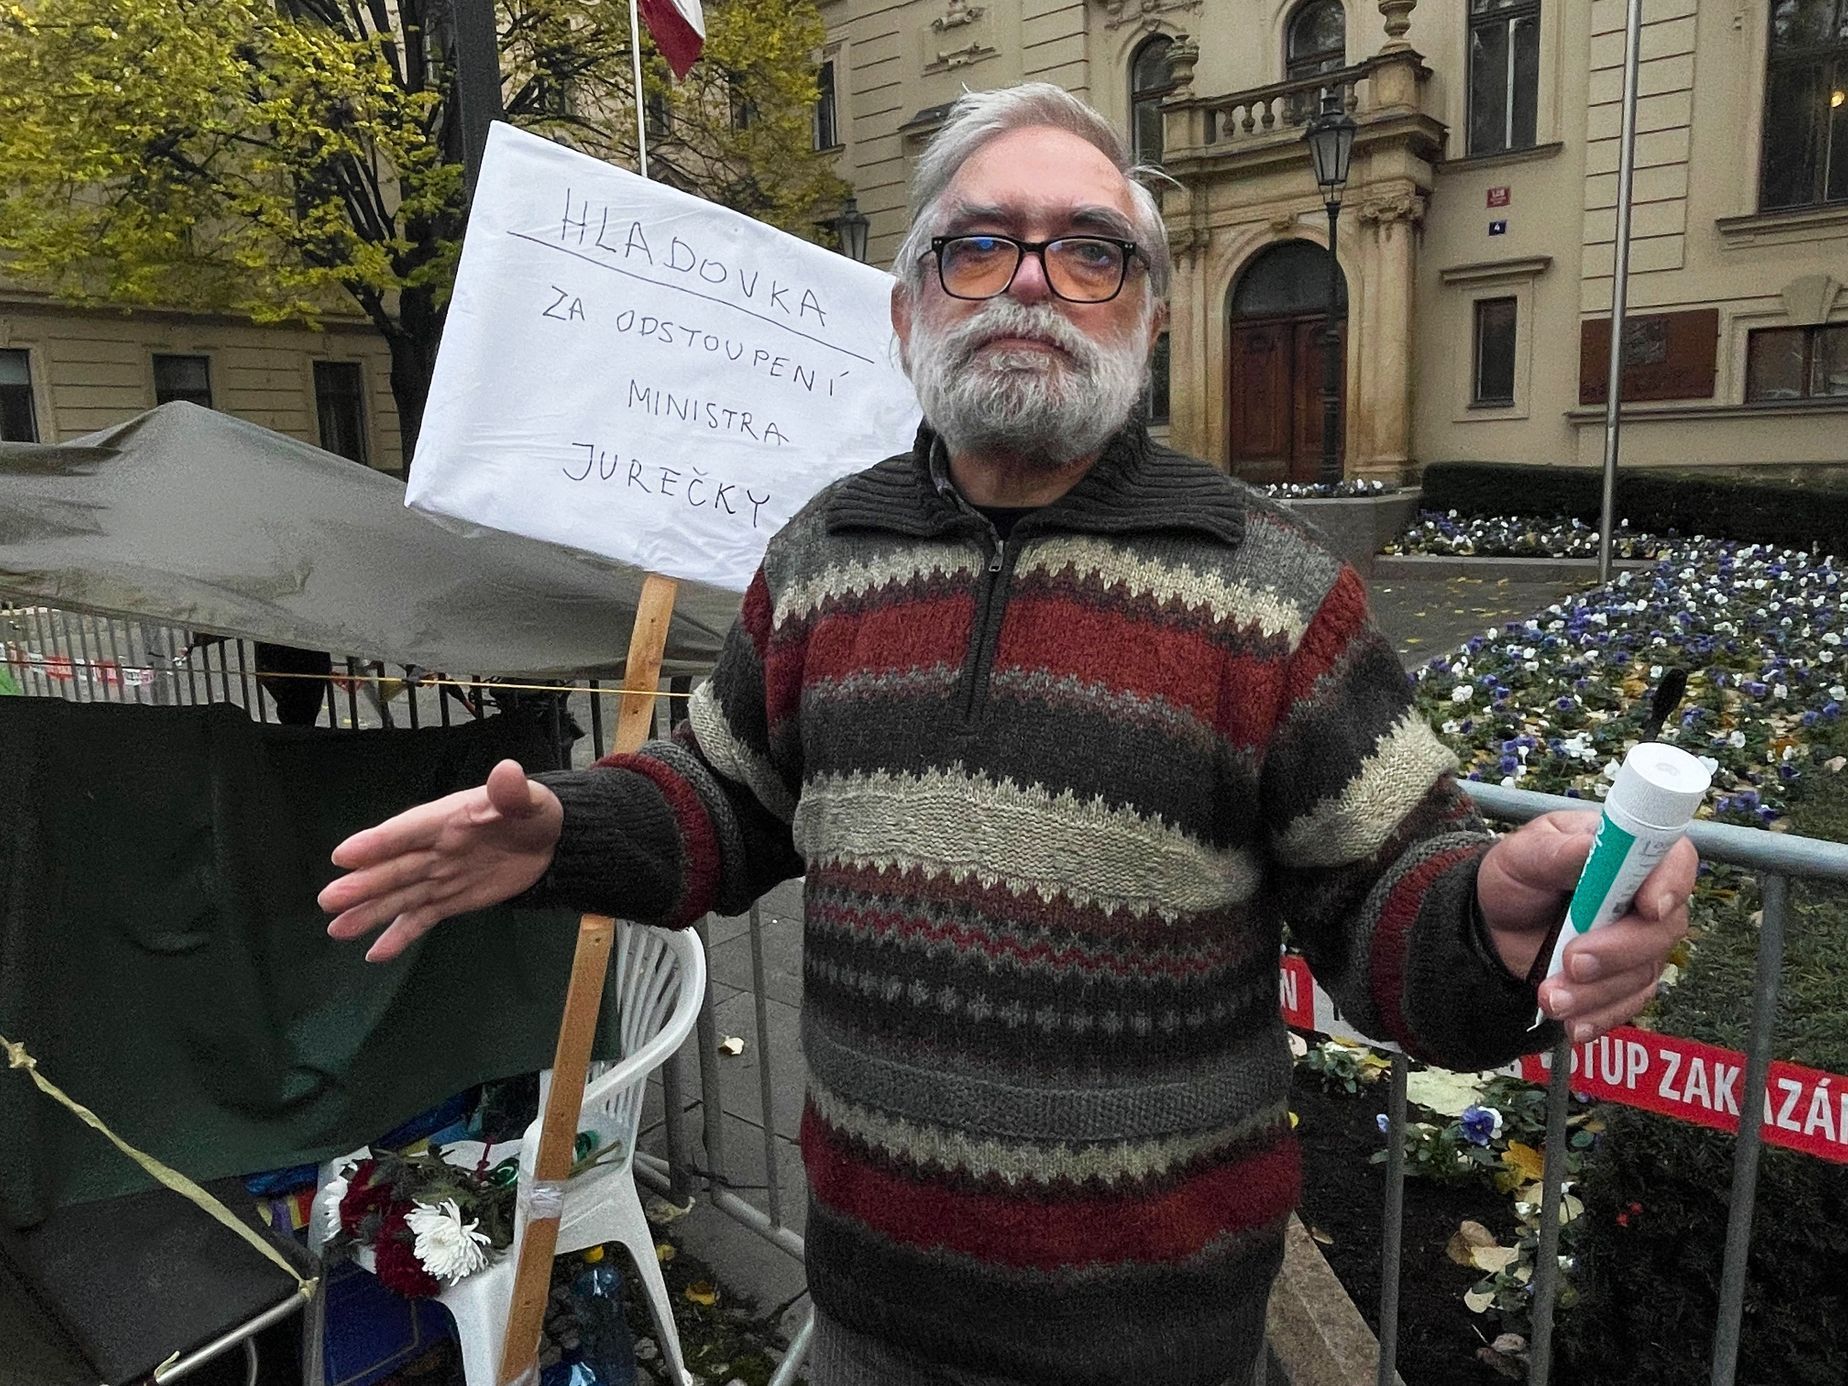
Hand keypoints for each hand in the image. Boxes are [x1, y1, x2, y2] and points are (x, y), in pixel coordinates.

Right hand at [318, 759, 562, 962]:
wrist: (548, 841)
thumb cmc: (531, 812)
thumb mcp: (529, 800)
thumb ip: (512, 792)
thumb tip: (508, 772)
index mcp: (447, 819)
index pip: (408, 830)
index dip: (379, 842)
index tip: (343, 855)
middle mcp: (434, 849)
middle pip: (395, 868)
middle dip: (363, 884)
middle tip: (328, 901)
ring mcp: (439, 877)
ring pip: (399, 896)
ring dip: (369, 912)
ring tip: (336, 929)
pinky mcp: (450, 900)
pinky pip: (421, 919)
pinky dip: (399, 936)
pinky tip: (374, 955)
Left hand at [1476, 810, 1696, 1041]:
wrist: (1492, 927)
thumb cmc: (1516, 877)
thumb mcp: (1524, 854)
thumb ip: (1559, 851)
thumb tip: (1592, 845)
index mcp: (1627, 852)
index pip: (1675, 860)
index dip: (1671, 883)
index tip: (1649, 907)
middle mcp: (1644, 898)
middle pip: (1665, 928)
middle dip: (1619, 951)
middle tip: (1573, 961)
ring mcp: (1639, 942)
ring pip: (1644, 973)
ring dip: (1597, 991)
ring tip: (1550, 996)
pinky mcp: (1625, 979)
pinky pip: (1628, 1004)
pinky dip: (1598, 1016)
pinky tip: (1572, 1022)